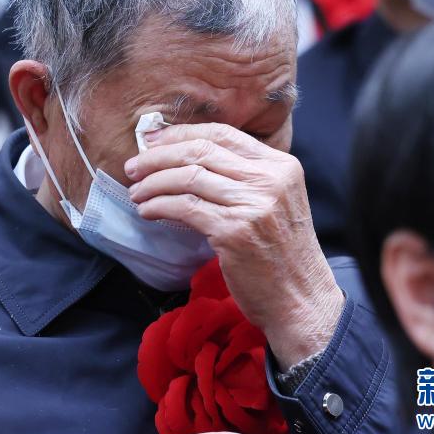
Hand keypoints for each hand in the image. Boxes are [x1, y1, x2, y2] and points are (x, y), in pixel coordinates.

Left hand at [126, 123, 344, 368]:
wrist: (300, 299)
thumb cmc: (281, 254)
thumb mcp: (275, 202)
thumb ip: (244, 177)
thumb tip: (186, 156)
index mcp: (280, 166)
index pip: (222, 134)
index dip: (181, 133)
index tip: (153, 139)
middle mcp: (269, 179)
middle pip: (201, 151)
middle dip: (158, 156)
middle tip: (133, 166)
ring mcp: (253, 204)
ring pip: (188, 177)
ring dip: (153, 183)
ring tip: (136, 192)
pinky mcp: (234, 231)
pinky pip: (184, 207)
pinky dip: (159, 206)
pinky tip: (147, 211)